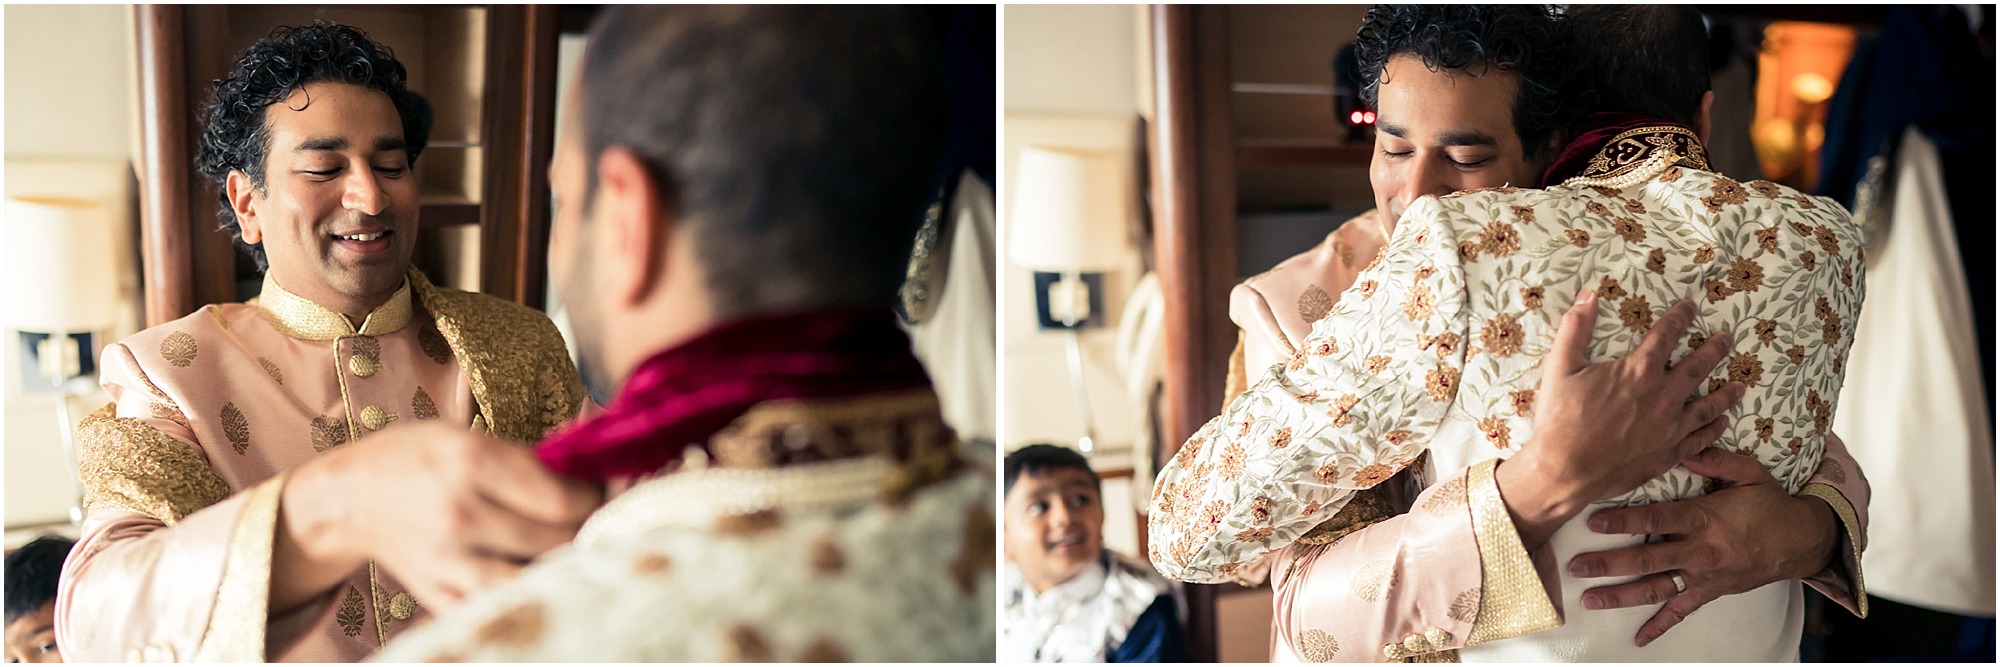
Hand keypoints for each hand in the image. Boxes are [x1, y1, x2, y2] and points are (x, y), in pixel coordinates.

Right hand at [273, 422, 602, 614]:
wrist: (348, 497)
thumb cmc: (413, 458)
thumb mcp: (465, 435)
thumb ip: (527, 456)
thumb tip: (591, 461)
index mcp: (470, 463)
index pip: (561, 497)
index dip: (594, 497)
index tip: (599, 492)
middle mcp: (459, 514)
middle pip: (554, 540)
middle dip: (585, 530)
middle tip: (593, 520)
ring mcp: (447, 561)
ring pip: (532, 580)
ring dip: (558, 566)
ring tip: (567, 549)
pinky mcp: (436, 593)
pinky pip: (495, 606)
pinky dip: (521, 594)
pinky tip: (532, 575)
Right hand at [1495, 290, 1745, 548]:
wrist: (1564, 471)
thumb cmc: (1560, 419)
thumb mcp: (1560, 367)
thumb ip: (1575, 328)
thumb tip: (1588, 295)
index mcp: (1638, 371)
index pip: (1666, 335)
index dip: (1680, 317)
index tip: (1691, 306)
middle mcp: (1663, 396)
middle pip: (1697, 367)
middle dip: (1714, 350)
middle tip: (1727, 339)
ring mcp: (1670, 427)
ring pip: (1708, 405)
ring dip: (1725, 393)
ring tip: (1739, 385)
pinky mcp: (1669, 453)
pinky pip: (1700, 438)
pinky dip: (1714, 429)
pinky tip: (1722, 422)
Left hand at [1567, 447, 1838, 646]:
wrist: (1801, 540)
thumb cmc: (1770, 503)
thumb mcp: (1749, 473)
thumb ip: (1714, 459)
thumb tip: (1681, 445)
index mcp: (1705, 519)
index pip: (1657, 519)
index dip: (1624, 521)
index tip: (1594, 522)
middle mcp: (1701, 551)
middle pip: (1648, 559)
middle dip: (1609, 563)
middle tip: (1577, 566)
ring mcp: (1704, 576)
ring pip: (1656, 589)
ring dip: (1621, 595)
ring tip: (1590, 599)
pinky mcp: (1710, 592)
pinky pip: (1682, 612)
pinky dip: (1660, 626)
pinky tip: (1639, 638)